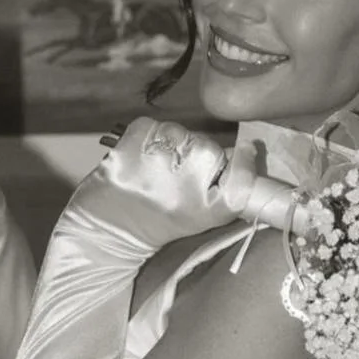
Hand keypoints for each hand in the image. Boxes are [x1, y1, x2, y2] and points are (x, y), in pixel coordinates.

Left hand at [75, 118, 256, 252]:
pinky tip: (142, 157)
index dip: (246, 160)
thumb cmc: (162, 221)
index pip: (244, 175)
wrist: (109, 232)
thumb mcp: (206, 215)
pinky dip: (147, 135)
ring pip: (180, 133)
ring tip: (157, 168)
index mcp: (211, 210)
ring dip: (171, 143)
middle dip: (198, 154)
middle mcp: (187, 186)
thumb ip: (229, 186)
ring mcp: (156, 166)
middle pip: (209, 147)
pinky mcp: (128, 150)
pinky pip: (152, 125)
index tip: (246, 152)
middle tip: (179, 176)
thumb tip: (248, 148)